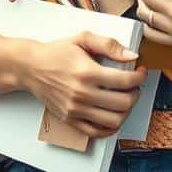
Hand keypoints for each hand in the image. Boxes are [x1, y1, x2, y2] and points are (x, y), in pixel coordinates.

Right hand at [22, 32, 146, 137]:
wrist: (31, 67)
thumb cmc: (57, 52)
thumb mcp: (83, 39)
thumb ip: (109, 44)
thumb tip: (131, 55)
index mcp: (87, 73)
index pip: (125, 81)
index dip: (139, 77)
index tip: (140, 71)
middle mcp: (82, 94)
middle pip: (123, 103)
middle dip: (136, 93)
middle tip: (134, 85)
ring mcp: (75, 110)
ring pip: (114, 120)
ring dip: (126, 110)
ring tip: (125, 99)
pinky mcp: (70, 120)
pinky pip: (97, 132)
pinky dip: (110, 127)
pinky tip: (113, 115)